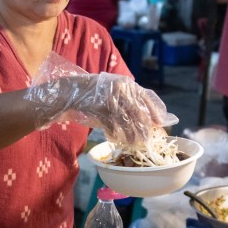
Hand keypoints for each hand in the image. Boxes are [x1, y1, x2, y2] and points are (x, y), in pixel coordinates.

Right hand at [26, 72, 173, 145]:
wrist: (67, 94)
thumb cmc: (91, 98)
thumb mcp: (111, 98)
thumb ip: (126, 106)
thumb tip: (146, 122)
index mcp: (124, 83)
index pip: (146, 95)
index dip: (155, 110)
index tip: (161, 122)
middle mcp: (119, 88)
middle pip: (138, 110)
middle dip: (144, 127)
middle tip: (147, 140)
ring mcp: (108, 98)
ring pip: (126, 120)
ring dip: (131, 134)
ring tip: (135, 144)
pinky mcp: (98, 108)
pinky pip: (111, 124)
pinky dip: (115, 134)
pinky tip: (117, 139)